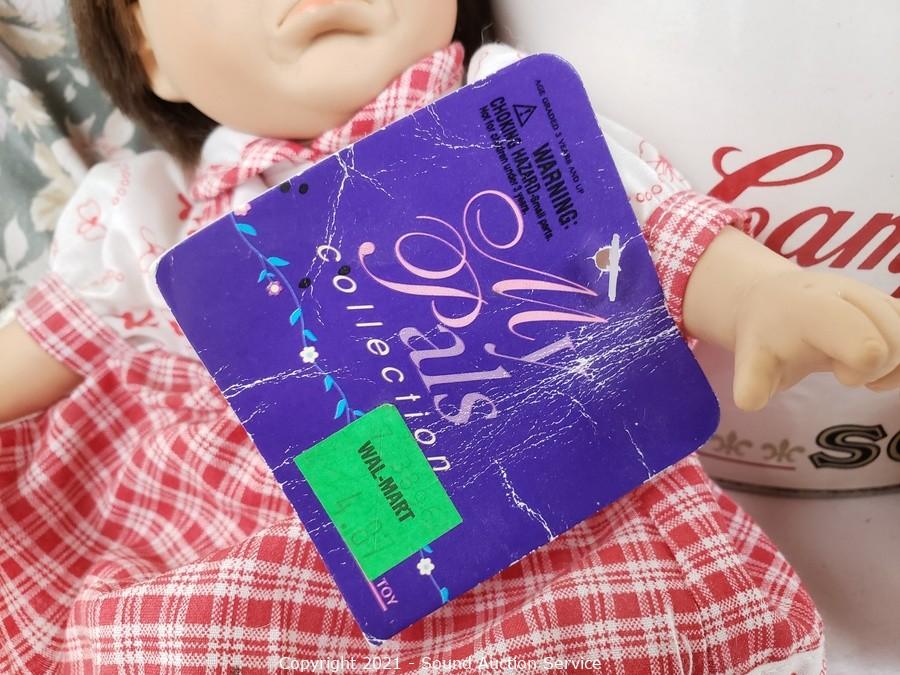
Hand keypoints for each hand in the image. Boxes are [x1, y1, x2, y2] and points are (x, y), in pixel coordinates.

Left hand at [731, 269, 899, 409]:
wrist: (774, 300)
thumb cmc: (767, 336)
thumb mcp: (751, 360)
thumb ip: (752, 383)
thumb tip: (748, 402)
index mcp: (812, 309)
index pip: (864, 342)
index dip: (863, 365)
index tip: (841, 376)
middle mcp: (847, 293)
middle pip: (895, 342)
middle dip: (876, 369)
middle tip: (845, 374)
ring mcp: (871, 295)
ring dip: (895, 364)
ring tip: (862, 369)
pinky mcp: (888, 304)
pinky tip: (881, 364)